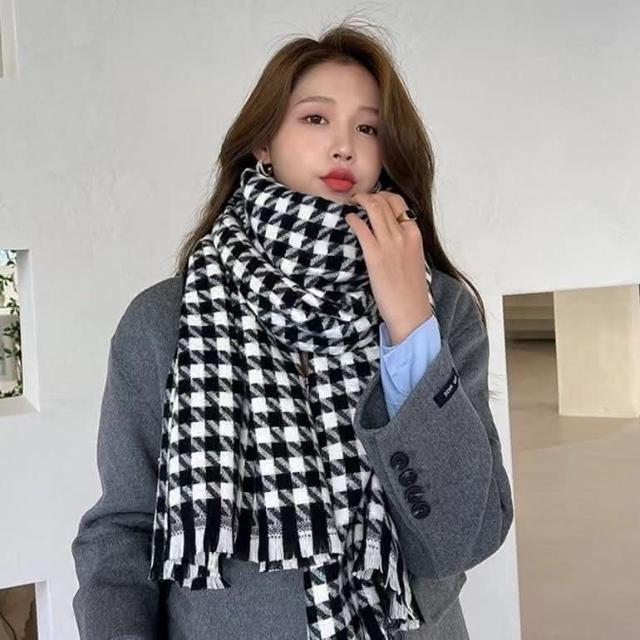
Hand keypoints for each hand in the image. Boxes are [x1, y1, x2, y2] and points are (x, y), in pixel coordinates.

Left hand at [344, 191, 431, 345]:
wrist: (411, 313)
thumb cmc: (411, 290)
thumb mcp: (415, 259)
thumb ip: (405, 243)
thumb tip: (391, 233)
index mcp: (415, 235)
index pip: (399, 202)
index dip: (383, 195)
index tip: (373, 199)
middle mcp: (404, 235)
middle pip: (384, 201)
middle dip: (368, 195)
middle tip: (357, 199)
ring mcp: (389, 244)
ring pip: (373, 209)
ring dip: (359, 202)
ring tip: (351, 204)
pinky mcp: (375, 256)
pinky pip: (362, 227)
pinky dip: (353, 219)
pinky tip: (349, 219)